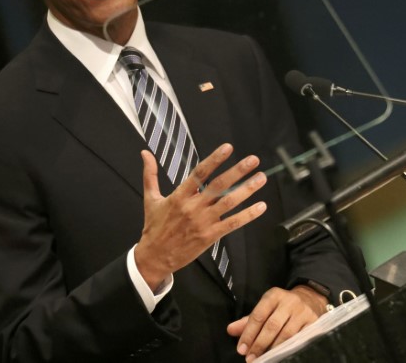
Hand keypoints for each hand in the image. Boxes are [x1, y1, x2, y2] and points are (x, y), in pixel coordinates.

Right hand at [134, 143, 266, 289]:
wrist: (154, 258)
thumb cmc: (154, 227)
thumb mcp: (150, 199)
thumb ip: (150, 175)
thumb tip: (144, 153)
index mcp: (179, 196)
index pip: (199, 173)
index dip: (214, 160)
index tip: (228, 148)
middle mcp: (193, 207)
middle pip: (219, 186)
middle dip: (238, 171)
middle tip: (253, 160)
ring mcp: (203, 222)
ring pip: (229, 203)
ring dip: (247, 190)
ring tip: (261, 178)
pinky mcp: (210, 236)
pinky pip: (232, 224)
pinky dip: (248, 215)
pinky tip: (261, 206)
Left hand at [227, 285, 327, 360]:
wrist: (311, 298)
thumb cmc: (282, 306)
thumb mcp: (266, 308)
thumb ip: (249, 320)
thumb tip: (231, 330)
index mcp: (274, 296)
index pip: (258, 315)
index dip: (248, 333)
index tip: (241, 349)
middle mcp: (289, 301)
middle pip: (272, 325)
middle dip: (259, 344)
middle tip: (250, 358)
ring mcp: (303, 312)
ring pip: (286, 334)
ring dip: (273, 349)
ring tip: (264, 359)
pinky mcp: (314, 322)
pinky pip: (300, 338)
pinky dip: (290, 349)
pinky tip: (281, 356)